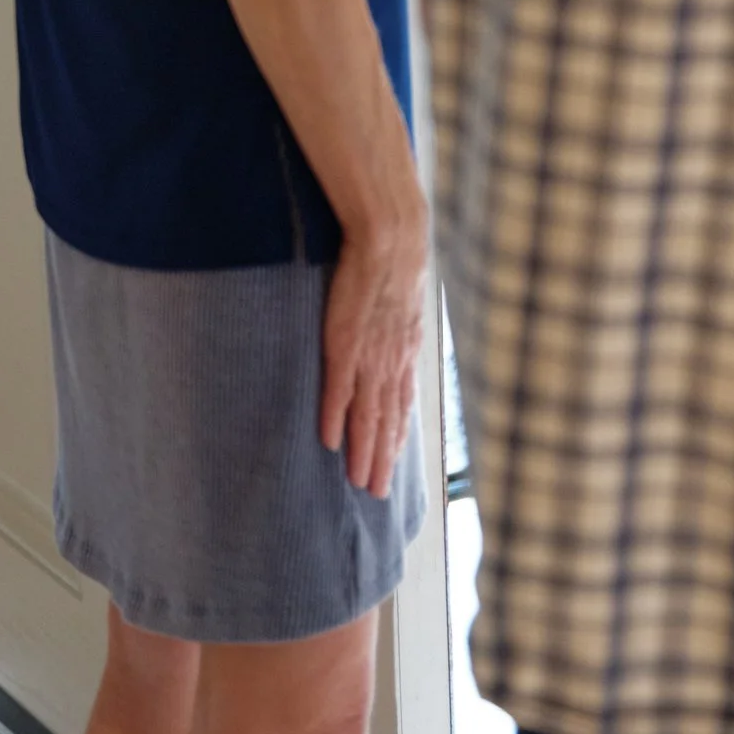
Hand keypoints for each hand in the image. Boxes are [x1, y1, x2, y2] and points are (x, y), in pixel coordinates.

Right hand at [321, 202, 428, 495]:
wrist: (391, 238)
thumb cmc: (394, 265)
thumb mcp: (402, 307)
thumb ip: (395, 335)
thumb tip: (394, 348)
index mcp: (403, 354)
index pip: (400, 408)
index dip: (395, 440)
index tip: (389, 468)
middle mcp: (391, 361)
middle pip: (387, 421)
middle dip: (382, 459)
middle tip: (374, 494)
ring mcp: (369, 355)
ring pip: (368, 414)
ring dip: (364, 451)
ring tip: (358, 482)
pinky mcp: (345, 343)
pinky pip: (340, 388)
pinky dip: (336, 417)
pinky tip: (330, 442)